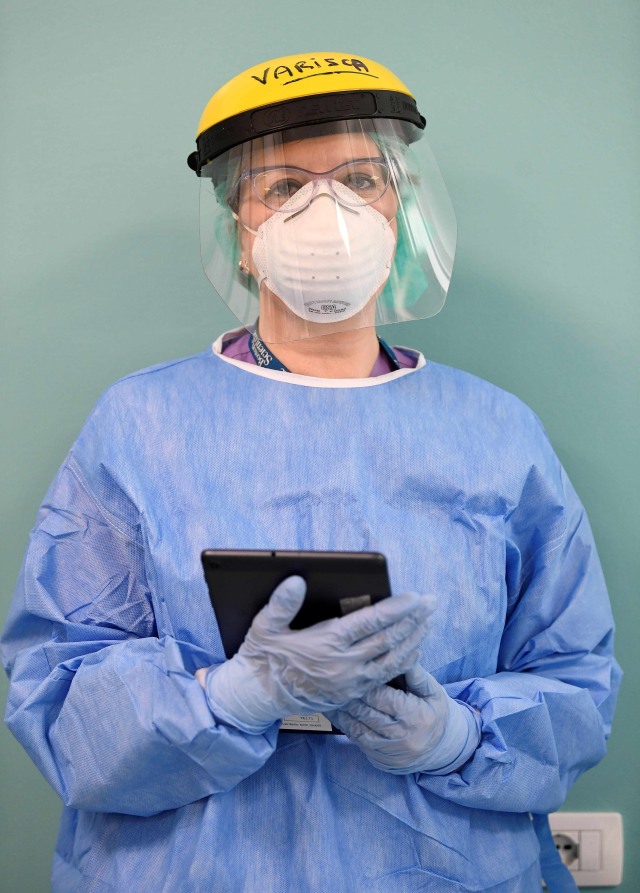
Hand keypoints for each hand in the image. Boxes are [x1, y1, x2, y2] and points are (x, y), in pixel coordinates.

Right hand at [197, 576, 432, 733]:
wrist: (258, 697)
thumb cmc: (262, 656)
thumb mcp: (265, 626)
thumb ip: (282, 604)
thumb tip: (296, 581)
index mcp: (326, 644)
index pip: (370, 623)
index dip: (396, 609)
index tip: (415, 597)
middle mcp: (344, 665)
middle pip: (388, 640)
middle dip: (414, 620)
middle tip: (433, 604)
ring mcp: (350, 682)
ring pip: (392, 660)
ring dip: (414, 640)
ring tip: (429, 623)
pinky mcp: (351, 694)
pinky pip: (385, 677)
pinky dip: (403, 662)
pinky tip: (414, 650)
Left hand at [326, 664, 480, 773]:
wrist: (439, 751)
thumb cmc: (434, 713)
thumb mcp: (433, 692)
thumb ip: (416, 674)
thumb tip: (403, 651)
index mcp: (415, 716)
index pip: (383, 697)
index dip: (365, 683)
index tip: (352, 667)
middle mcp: (400, 736)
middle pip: (365, 712)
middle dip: (348, 695)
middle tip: (331, 677)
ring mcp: (387, 750)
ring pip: (356, 727)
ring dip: (339, 710)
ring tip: (324, 692)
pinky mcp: (377, 757)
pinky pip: (354, 739)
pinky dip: (341, 723)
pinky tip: (332, 709)